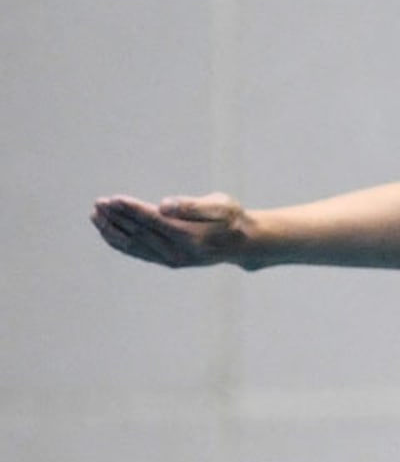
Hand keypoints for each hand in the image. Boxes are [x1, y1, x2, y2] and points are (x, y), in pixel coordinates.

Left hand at [91, 193, 256, 267]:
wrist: (242, 243)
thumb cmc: (231, 218)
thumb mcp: (222, 205)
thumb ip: (193, 206)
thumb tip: (164, 205)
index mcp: (191, 237)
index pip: (153, 221)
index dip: (132, 210)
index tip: (113, 199)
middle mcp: (178, 252)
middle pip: (140, 233)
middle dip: (117, 217)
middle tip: (99, 203)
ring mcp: (171, 259)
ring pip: (134, 245)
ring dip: (112, 229)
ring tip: (96, 214)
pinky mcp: (166, 261)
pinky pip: (137, 252)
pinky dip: (119, 241)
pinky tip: (107, 230)